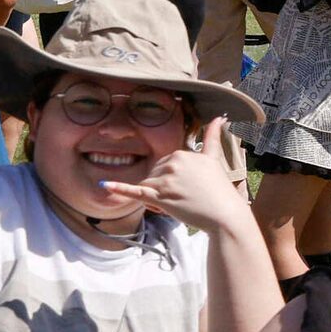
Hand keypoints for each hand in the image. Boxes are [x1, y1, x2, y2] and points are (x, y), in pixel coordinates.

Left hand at [93, 117, 254, 236]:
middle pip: (154, 175)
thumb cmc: (220, 190)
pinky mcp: (159, 196)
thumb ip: (213, 137)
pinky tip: (105, 185)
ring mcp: (165, 180)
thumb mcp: (215, 159)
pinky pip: (135, 191)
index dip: (173, 180)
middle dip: (163, 189)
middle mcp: (173, 163)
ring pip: (148, 187)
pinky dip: (119, 188)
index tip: (189, 189)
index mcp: (183, 153)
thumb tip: (220, 116)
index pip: (164, 165)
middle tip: (186, 199)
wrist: (225, 215)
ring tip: (178, 205)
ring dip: (157, 198)